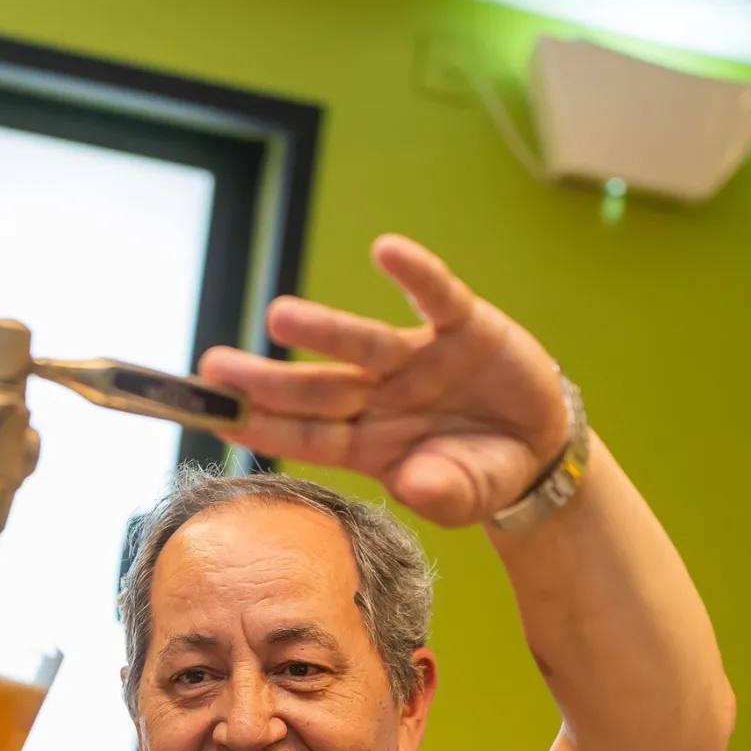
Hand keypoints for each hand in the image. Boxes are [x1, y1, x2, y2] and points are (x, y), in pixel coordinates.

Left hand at [201, 235, 572, 528]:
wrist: (538, 449)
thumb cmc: (481, 476)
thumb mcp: (463, 498)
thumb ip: (440, 495)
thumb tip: (413, 486)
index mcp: (368, 445)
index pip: (306, 436)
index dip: (262, 426)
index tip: (217, 419)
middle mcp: (380, 397)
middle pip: (317, 389)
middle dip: (266, 380)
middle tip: (213, 368)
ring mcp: (417, 361)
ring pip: (364, 343)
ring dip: (324, 330)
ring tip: (279, 317)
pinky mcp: (463, 328)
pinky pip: (438, 297)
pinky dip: (416, 275)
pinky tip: (388, 252)